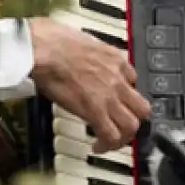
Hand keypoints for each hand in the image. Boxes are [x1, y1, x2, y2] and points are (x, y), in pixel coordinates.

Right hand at [28, 17, 149, 152]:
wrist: (43, 48)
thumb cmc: (51, 40)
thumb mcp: (83, 39)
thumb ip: (90, 51)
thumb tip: (80, 54)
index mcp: (115, 59)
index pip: (133, 80)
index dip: (125, 94)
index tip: (116, 100)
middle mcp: (118, 79)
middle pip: (141, 107)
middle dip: (134, 120)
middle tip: (122, 127)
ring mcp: (109, 96)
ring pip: (132, 125)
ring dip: (123, 137)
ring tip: (111, 142)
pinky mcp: (94, 111)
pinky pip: (110, 135)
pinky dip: (107, 145)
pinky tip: (97, 146)